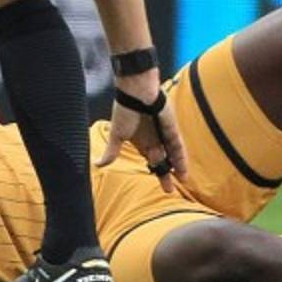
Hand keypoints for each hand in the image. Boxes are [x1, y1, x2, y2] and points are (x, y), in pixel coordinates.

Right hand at [94, 69, 188, 192]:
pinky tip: (183, 168)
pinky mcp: (171, 128)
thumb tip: (97, 164)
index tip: (161, 186)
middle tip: (170, 190)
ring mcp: (164, 133)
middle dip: (167, 174)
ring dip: (178, 167)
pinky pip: (177, 145)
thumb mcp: (117, 135)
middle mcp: (155, 138)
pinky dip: (180, 157)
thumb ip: (112, 151)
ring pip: (173, 154)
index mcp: (142, 140)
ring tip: (183, 181)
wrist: (134, 92)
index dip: (156, 172)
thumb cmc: (124, 110)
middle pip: (163, 160)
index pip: (151, 160)